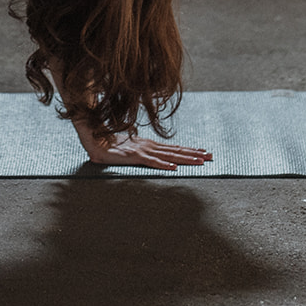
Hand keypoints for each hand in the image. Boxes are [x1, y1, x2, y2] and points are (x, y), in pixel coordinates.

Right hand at [76, 121, 211, 168]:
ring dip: (185, 159)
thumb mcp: (128, 149)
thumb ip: (138, 153)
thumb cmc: (109, 145)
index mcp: (149, 145)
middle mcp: (149, 146)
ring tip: (200, 162)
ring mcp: (142, 151)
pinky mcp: (133, 156)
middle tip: (211, 156)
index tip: (204, 152)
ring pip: (168, 156)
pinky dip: (163, 165)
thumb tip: (146, 155)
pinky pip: (150, 162)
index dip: (190, 150)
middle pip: (176, 151)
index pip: (174, 148)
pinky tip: (173, 168)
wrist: (93, 138)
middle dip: (194, 154)